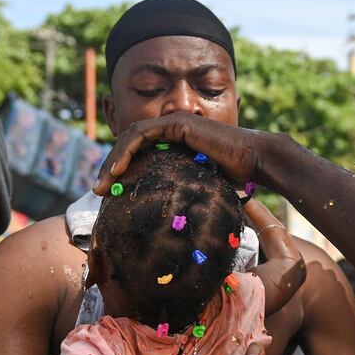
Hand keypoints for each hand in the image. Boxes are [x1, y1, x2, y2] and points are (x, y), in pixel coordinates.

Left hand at [94, 113, 273, 195]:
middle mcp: (172, 130)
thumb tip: (173, 230)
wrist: (256, 162)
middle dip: (110, 166)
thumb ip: (184, 195)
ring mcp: (174, 123)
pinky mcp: (177, 123)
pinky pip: (142, 134)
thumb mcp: (201, 188)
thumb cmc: (236, 179)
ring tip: (102, 185)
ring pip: (131, 137)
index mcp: (175, 144)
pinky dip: (126, 151)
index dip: (121, 170)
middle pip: (130, 144)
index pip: (139, 152)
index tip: (109, 194)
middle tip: (98, 191)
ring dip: (113, 160)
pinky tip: (118, 171)